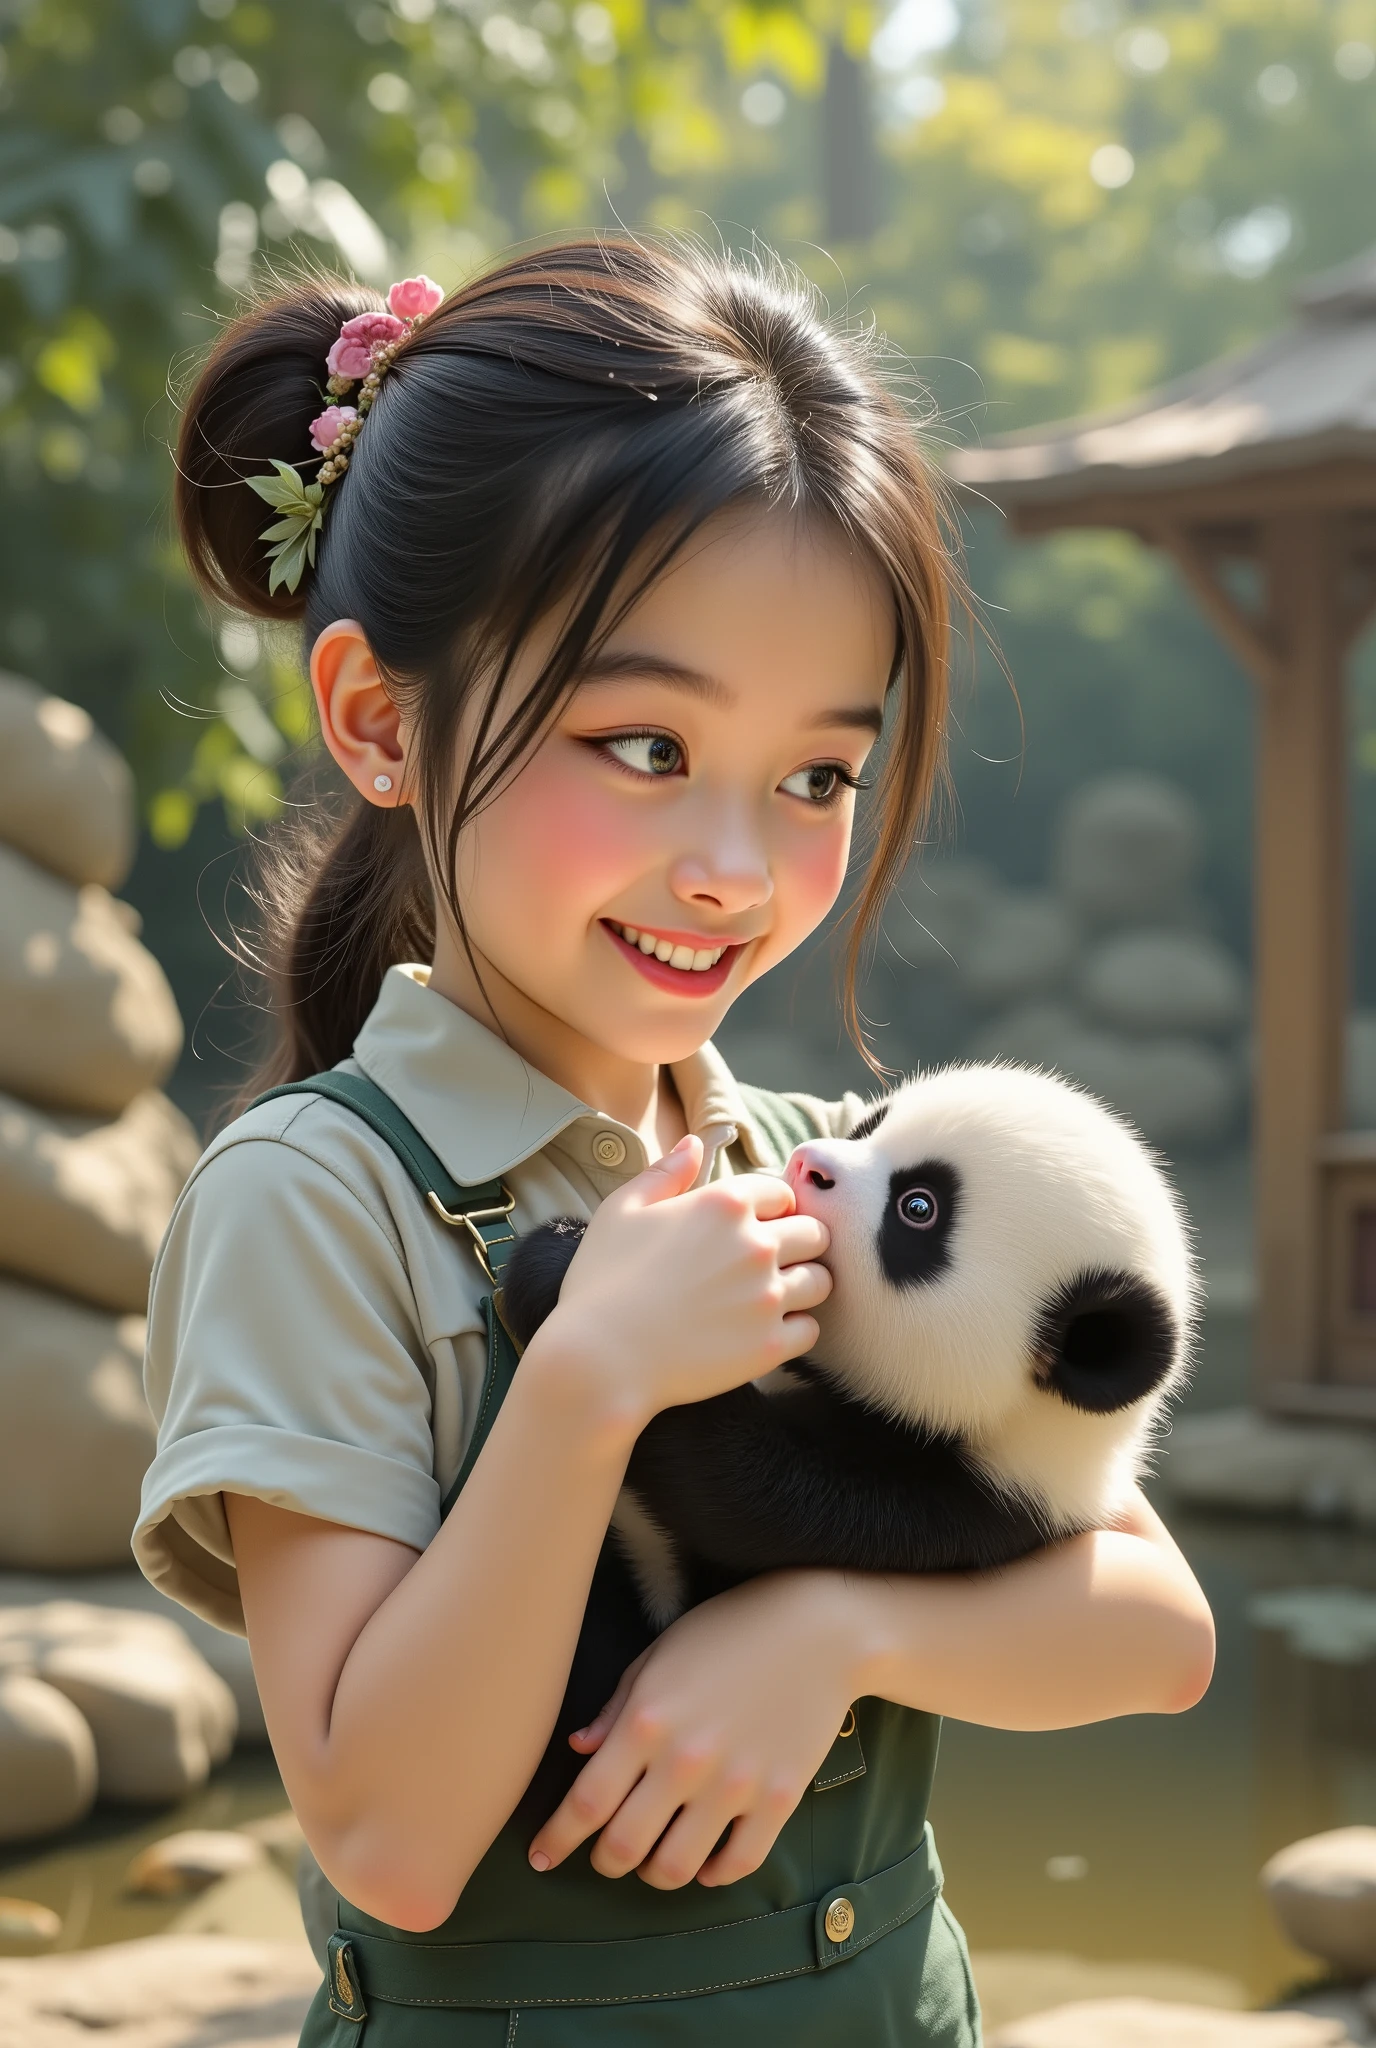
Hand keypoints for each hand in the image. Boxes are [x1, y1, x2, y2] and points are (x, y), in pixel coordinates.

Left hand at [527, 1573, 860, 1888]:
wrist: (819, 1629)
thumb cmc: (729, 1631)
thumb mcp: (661, 1655)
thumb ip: (616, 1707)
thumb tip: (578, 1748)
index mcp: (647, 1721)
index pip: (586, 1801)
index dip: (556, 1837)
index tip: (540, 1855)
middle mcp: (685, 1760)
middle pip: (624, 1845)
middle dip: (603, 1861)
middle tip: (603, 1857)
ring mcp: (735, 1785)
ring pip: (675, 1867)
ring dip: (653, 1873)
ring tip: (652, 1859)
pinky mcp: (779, 1800)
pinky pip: (738, 1863)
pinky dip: (713, 1874)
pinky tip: (704, 1862)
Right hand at [528, 1138, 830, 1423]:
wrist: (597, 1361)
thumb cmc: (602, 1282)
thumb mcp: (622, 1210)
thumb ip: (665, 1172)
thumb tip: (695, 1143)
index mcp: (724, 1203)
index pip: (782, 1192)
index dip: (770, 1209)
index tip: (753, 1228)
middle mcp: (756, 1244)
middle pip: (814, 1233)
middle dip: (797, 1244)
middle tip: (767, 1264)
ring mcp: (767, 1296)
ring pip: (821, 1280)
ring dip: (802, 1286)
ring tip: (769, 1298)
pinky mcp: (770, 1345)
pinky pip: (810, 1329)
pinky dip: (794, 1330)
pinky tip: (763, 1332)